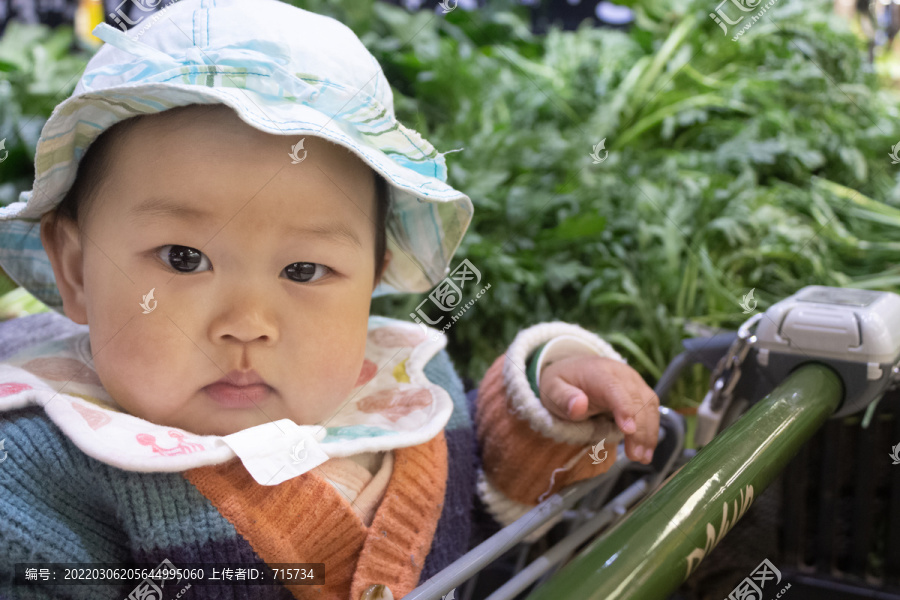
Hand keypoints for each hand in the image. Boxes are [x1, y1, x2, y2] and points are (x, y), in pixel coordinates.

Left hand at [538, 355, 659, 464]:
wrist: (575, 370)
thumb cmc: (563, 383)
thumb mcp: (553, 390)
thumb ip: (564, 397)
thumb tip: (579, 406)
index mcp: (598, 372)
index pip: (614, 388)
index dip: (624, 408)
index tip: (628, 430)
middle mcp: (621, 374)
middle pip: (637, 399)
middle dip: (640, 429)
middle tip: (635, 456)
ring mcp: (634, 382)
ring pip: (649, 405)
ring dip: (649, 433)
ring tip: (643, 458)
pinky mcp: (640, 392)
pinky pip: (652, 410)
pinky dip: (651, 430)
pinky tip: (647, 450)